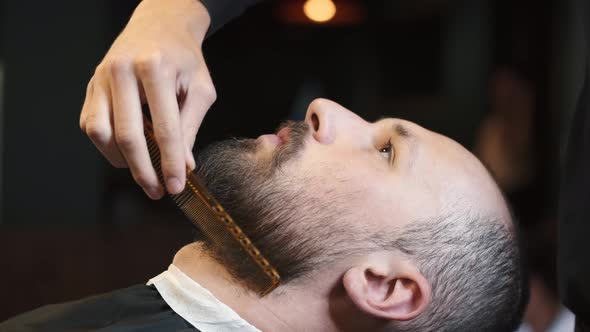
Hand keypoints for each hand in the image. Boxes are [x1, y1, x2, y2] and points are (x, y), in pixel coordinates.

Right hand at [80, 0, 215, 198]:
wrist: (159, 27)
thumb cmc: (184, 59)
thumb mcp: (200, 90)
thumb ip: (190, 127)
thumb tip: (183, 165)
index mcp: (155, 69)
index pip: (164, 128)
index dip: (170, 162)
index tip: (176, 186)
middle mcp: (122, 71)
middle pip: (128, 135)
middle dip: (143, 171)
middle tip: (157, 191)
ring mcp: (101, 78)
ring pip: (101, 133)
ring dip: (122, 161)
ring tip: (144, 172)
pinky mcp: (91, 86)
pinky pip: (91, 125)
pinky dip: (108, 147)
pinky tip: (127, 153)